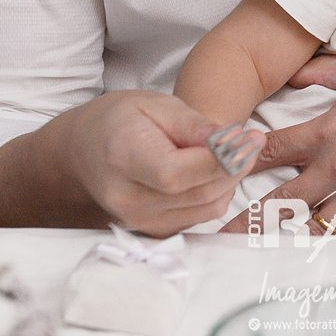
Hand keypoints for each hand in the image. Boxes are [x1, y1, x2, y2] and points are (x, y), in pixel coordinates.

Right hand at [0, 89, 262, 235]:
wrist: (83, 153)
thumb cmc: (119, 120)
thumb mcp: (154, 104)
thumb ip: (192, 124)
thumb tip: (229, 141)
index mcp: (123, 159)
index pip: (178, 173)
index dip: (221, 158)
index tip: (251, 136)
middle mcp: (128, 199)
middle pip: (199, 193)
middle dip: (236, 165)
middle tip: (252, 138)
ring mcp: (140, 222)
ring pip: (206, 208)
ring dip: (230, 180)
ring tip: (233, 149)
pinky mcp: (154, 232)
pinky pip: (200, 216)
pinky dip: (216, 192)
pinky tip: (215, 168)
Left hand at [220, 55, 335, 235]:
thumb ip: (320, 71)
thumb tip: (288, 75)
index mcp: (327, 132)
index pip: (269, 151)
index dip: (237, 161)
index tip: (216, 172)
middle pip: (280, 203)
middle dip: (246, 220)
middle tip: (219, 234)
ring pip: (312, 229)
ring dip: (292, 235)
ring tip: (267, 248)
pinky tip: (321, 255)